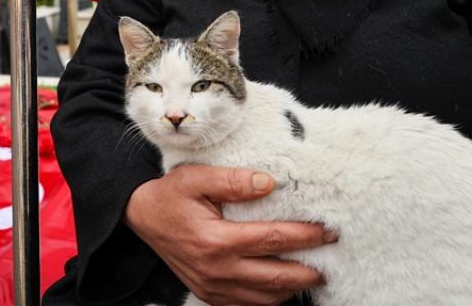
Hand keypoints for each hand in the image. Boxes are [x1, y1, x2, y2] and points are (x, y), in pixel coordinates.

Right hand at [124, 164, 331, 305]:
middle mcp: (217, 270)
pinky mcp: (211, 295)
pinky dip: (271, 297)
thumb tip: (268, 183)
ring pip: (266, 297)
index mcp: (216, 240)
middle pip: (277, 277)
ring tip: (313, 271)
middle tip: (331, 257)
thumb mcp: (195, 178)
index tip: (327, 230)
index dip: (306, 236)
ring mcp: (214, 287)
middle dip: (309, 269)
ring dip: (293, 287)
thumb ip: (232, 180)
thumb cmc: (170, 197)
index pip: (273, 239)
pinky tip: (283, 282)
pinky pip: (249, 304)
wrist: (141, 218)